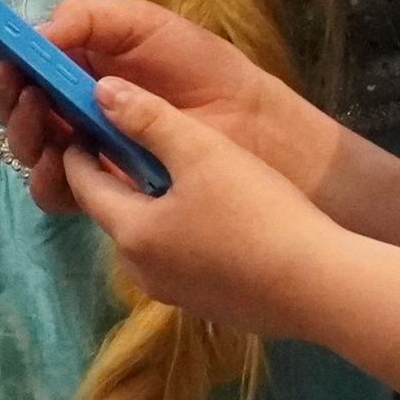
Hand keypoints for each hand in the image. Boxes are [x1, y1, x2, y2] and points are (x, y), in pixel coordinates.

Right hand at [0, 0, 337, 213]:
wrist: (251, 124)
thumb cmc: (203, 69)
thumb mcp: (145, 24)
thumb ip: (87, 19)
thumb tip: (35, 34)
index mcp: (78, 63)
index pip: (17, 59)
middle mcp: (71, 107)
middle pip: (11, 103)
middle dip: (1, 90)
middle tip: (14, 80)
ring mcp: (84, 150)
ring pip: (26, 147)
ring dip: (20, 128)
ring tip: (42, 110)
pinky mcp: (101, 190)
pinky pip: (56, 191)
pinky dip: (47, 175)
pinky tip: (59, 156)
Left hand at [57, 78, 352, 339]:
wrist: (318, 286)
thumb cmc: (255, 212)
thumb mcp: (202, 151)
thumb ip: (148, 119)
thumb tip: (103, 92)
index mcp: (131, 233)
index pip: (84, 184)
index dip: (80, 148)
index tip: (85, 119)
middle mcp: (141, 271)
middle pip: (116, 213)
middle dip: (119, 178)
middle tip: (139, 140)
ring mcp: (175, 294)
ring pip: (150, 239)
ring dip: (154, 208)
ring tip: (183, 177)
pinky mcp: (208, 306)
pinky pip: (181, 261)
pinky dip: (184, 235)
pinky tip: (220, 219)